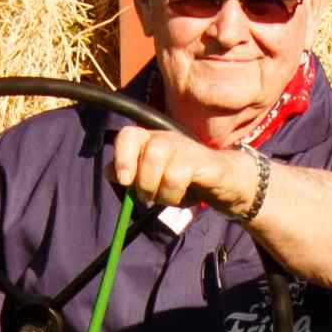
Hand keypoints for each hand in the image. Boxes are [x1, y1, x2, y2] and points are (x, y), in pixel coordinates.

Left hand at [103, 121, 256, 215]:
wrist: (224, 181)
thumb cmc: (184, 180)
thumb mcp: (152, 180)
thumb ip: (129, 175)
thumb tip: (107, 171)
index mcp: (150, 140)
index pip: (128, 134)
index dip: (122, 157)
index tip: (125, 181)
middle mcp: (166, 138)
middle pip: (147, 149)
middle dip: (144, 180)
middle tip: (150, 195)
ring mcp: (185, 148)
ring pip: (159, 160)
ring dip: (158, 189)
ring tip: (166, 197)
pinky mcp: (202, 162)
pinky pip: (178, 176)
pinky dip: (174, 194)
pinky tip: (182, 196)